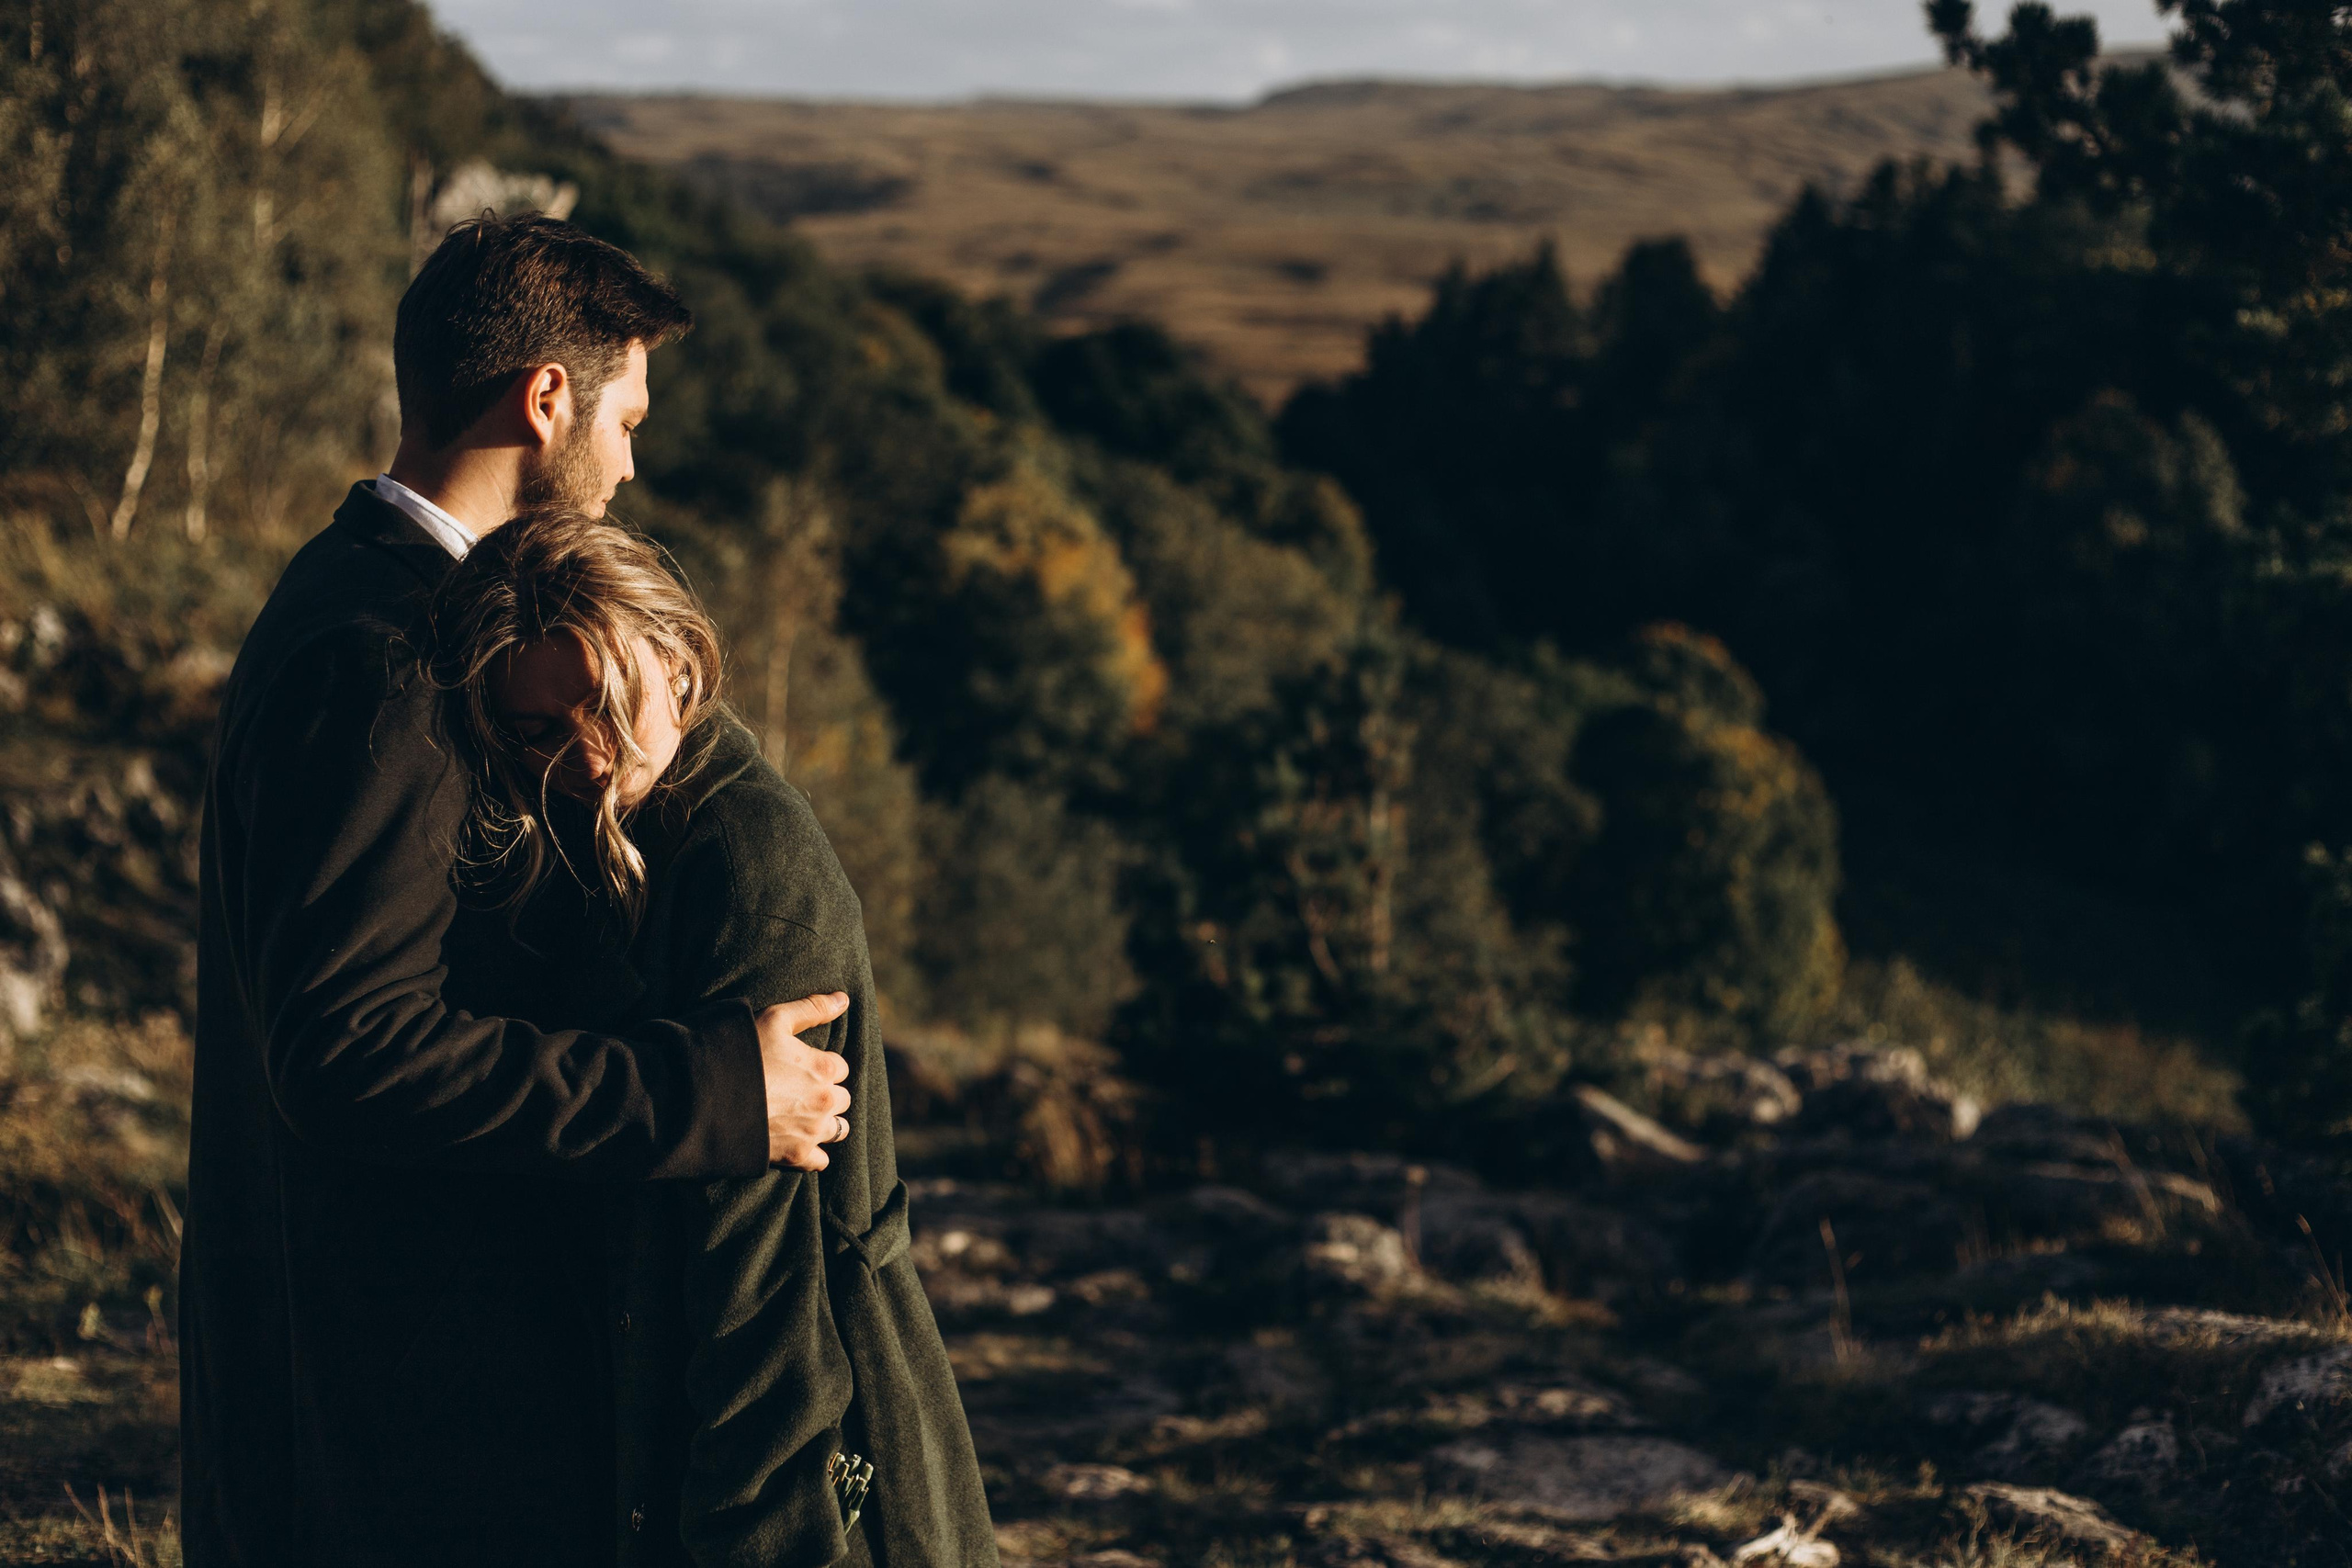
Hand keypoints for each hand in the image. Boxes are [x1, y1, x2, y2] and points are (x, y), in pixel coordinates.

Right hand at [756, 992, 851, 1168]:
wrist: (704, 1097)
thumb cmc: (739, 1051)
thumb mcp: (774, 1019)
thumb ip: (812, 1008)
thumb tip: (844, 999)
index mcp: (824, 1068)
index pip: (840, 1067)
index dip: (819, 1066)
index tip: (799, 1067)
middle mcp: (825, 1101)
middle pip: (842, 1099)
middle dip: (825, 1094)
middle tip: (797, 1091)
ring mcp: (811, 1131)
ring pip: (838, 1129)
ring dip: (824, 1123)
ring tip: (800, 1117)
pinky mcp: (795, 1156)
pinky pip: (820, 1161)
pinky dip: (813, 1155)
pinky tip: (796, 1142)